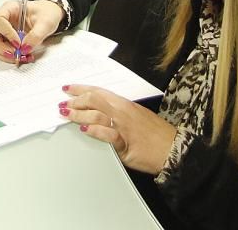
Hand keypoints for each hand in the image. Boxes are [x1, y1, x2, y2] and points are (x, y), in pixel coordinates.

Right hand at [0, 0, 63, 63]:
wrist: (48, 17)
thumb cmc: (46, 13)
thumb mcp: (46, 22)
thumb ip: (37, 35)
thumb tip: (25, 48)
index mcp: (9, 8)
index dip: (6, 33)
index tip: (18, 43)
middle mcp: (1, 18)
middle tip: (14, 54)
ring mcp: (0, 30)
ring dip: (3, 54)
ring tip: (21, 57)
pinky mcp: (3, 40)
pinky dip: (8, 57)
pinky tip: (22, 57)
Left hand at [61, 84, 177, 174]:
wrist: (174, 149)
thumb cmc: (157, 133)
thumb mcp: (137, 115)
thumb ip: (119, 111)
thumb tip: (99, 111)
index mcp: (124, 104)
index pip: (98, 92)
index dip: (80, 89)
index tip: (67, 88)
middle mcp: (122, 112)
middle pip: (94, 101)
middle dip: (75, 101)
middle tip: (63, 104)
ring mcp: (123, 127)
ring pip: (96, 115)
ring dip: (78, 115)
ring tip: (66, 114)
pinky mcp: (125, 144)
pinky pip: (107, 134)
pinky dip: (94, 131)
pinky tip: (84, 129)